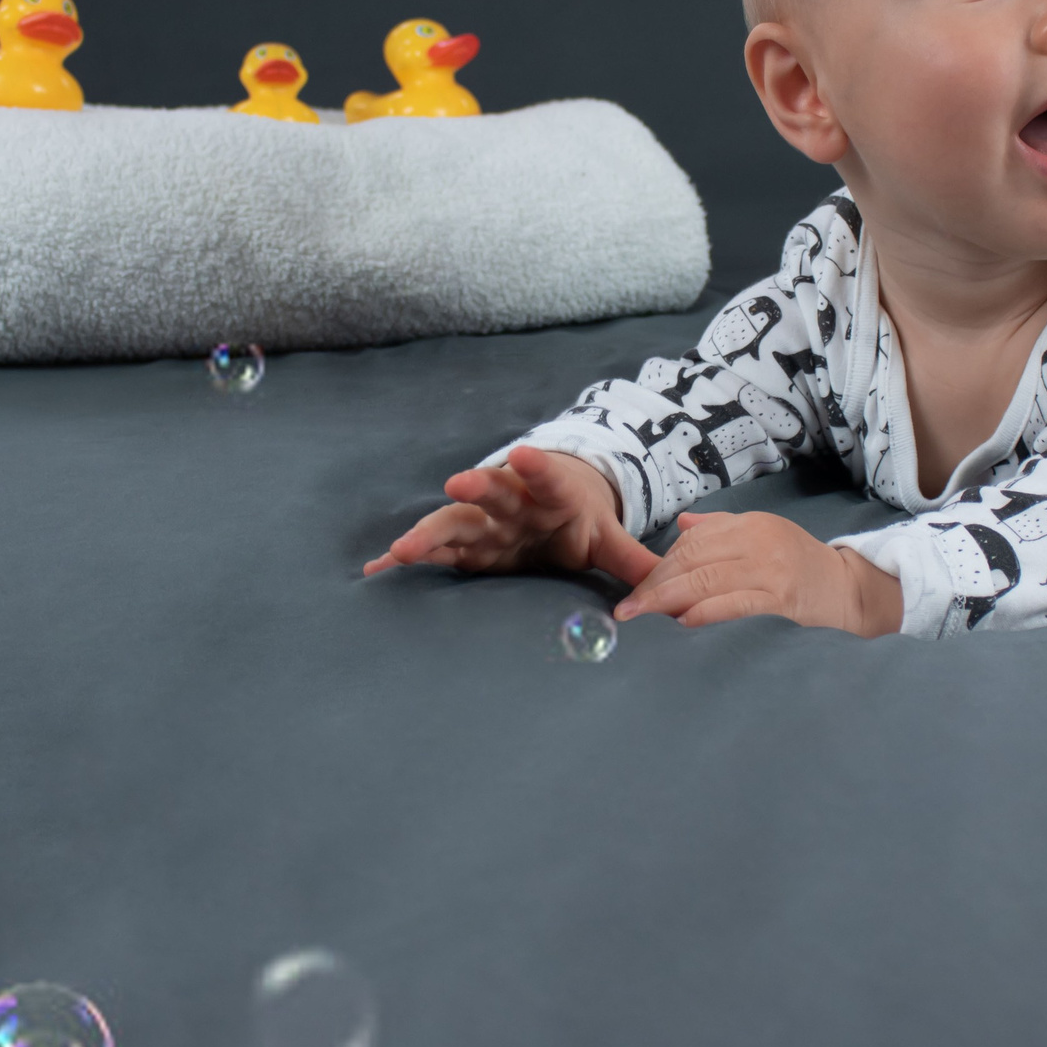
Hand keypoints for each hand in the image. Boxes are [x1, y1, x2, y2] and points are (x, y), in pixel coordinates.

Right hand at [363, 446, 659, 584]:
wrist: (553, 503)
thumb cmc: (580, 521)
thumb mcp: (609, 538)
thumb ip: (635, 564)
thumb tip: (672, 593)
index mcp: (554, 494)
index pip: (549, 478)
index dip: (537, 467)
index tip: (523, 453)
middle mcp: (513, 502)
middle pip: (495, 493)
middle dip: (477, 487)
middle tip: (459, 481)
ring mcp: (484, 521)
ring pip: (457, 521)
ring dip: (431, 531)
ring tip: (403, 547)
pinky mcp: (465, 542)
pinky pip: (433, 549)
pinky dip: (406, 557)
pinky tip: (375, 569)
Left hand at [616, 511, 902, 636]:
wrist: (851, 592)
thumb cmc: (802, 571)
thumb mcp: (764, 538)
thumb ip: (722, 531)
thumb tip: (682, 525)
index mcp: (750, 525)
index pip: (691, 543)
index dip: (658, 567)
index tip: (636, 588)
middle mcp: (758, 541)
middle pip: (692, 560)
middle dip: (655, 585)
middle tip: (627, 609)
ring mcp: (771, 570)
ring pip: (707, 581)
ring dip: (668, 600)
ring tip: (642, 617)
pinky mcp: (782, 599)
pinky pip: (735, 604)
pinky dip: (705, 613)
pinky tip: (683, 624)